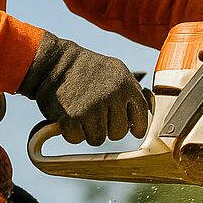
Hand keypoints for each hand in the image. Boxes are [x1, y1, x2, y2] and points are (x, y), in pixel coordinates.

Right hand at [20, 33, 148, 145]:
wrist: (54, 63)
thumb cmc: (87, 69)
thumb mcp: (116, 71)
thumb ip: (132, 90)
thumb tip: (147, 112)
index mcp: (125, 86)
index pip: (141, 119)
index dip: (136, 128)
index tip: (132, 130)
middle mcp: (111, 97)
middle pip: (118, 133)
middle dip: (108, 129)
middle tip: (97, 116)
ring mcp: (91, 109)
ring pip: (98, 139)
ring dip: (89, 131)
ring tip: (82, 113)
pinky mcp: (71, 119)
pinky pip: (78, 139)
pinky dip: (72, 132)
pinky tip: (69, 116)